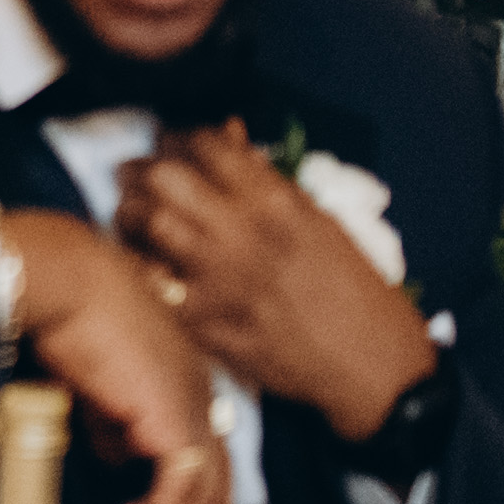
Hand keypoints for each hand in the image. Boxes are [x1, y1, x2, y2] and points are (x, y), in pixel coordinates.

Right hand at [0, 211, 238, 503]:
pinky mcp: (174, 421)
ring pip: (197, 500)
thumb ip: (110, 417)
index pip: (209, 454)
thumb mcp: (90, 376)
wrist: (62, 280)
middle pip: (212, 487)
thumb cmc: (65, 310)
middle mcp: (197, 393)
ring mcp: (191, 406)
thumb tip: (117, 455)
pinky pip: (178, 494)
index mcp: (183, 376)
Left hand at [119, 126, 437, 448]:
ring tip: (134, 217)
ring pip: (145, 222)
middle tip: (137, 177)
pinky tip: (146, 266)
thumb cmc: (354, 291)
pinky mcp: (204, 322)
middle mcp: (242, 231)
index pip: (204, 144)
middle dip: (142, 170)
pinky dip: (141, 268)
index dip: (178, 139)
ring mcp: (218, 278)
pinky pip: (149, 282)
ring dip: (132, 214)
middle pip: (163, 176)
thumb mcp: (319, 221)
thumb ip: (265, 179)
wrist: (371, 366)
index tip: (171, 148)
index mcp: (275, 200)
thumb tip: (226, 137)